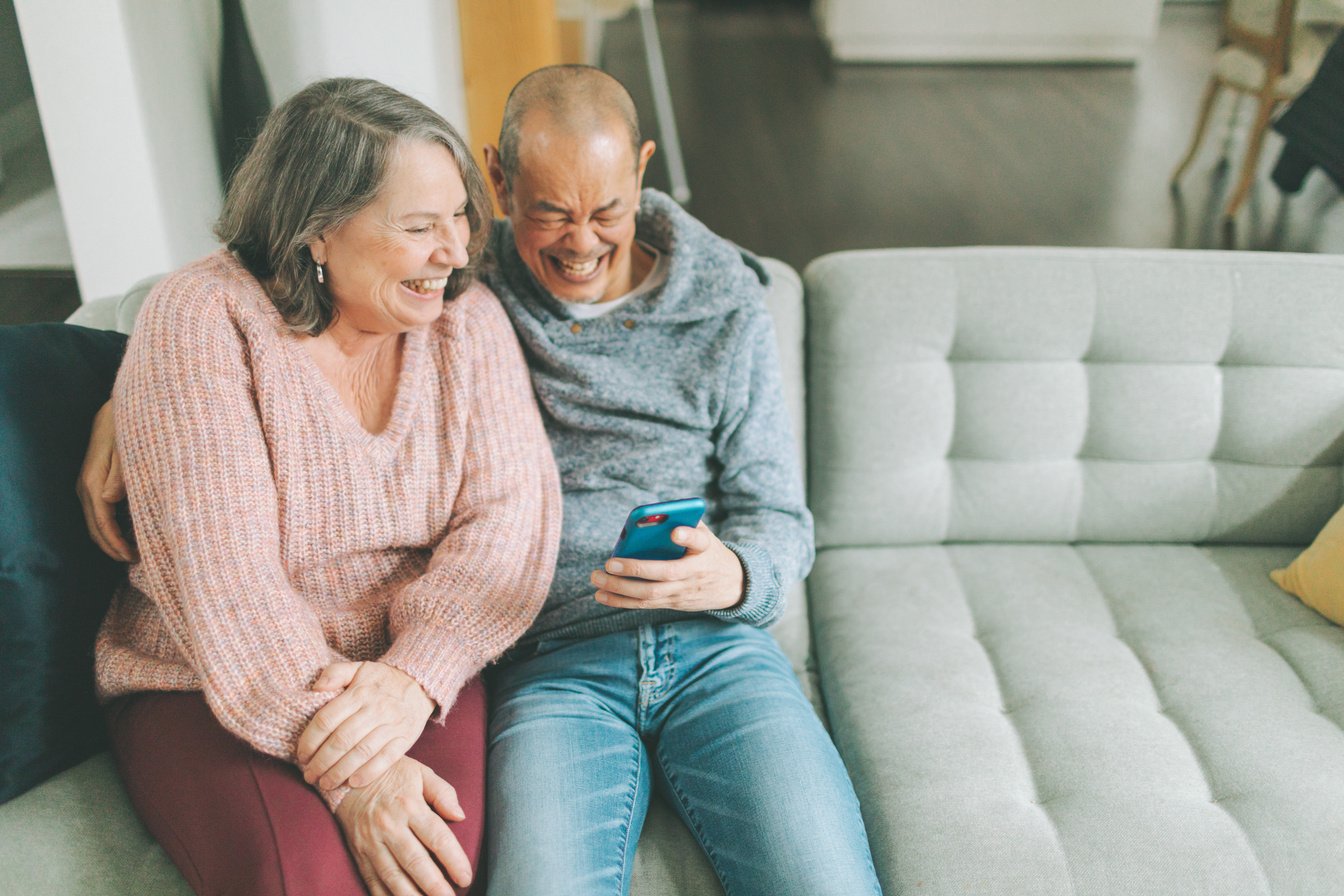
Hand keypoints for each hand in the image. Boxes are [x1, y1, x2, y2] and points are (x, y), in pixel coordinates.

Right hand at [76, 399, 136, 562]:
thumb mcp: (129, 447)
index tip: (134, 557)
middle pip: (95, 527)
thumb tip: (110, 499)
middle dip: (113, 547)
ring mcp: (88, 483)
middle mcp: (86, 485)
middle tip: (136, 561)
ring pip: (94, 521)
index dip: (117, 543)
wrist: (123, 406)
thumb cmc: (130, 426)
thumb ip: (121, 473)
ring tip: (133, 552)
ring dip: (110, 539)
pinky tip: (128, 531)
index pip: (102, 522)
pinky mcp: (94, 480)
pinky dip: (111, 526)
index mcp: (93, 480)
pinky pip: (99, 511)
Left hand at [298, 661, 434, 791]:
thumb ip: (335, 673)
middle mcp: (375, 709)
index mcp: (359, 693)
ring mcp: (391, 725)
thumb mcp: (359, 668)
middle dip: (321, 762)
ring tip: (325, 783)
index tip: (301, 756)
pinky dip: (369, 773)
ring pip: (361, 752)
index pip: (327, 720)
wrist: (421, 683)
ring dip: (340, 772)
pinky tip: (353, 782)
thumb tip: (315, 688)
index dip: (310, 741)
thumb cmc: (383, 679)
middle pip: (341, 740)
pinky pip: (386, 759)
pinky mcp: (405, 738)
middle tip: (309, 776)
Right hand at [335, 755, 471, 895]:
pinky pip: (373, 881)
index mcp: (409, 805)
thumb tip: (460, 815)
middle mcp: (390, 826)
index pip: (437, 838)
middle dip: (435, 886)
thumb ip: (443, 792)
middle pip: (415, 862)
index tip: (466, 877)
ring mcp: (372, 843)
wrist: (345, 775)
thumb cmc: (390, 773)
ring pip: (393, 876)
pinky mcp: (359, 854)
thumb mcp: (420, 772)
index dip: (454, 860)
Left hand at [591, 522, 744, 612]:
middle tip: (610, 563)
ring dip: (621, 589)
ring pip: (651, 593)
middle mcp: (696, 572)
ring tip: (597, 578)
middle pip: (666, 573)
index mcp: (706, 549)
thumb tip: (653, 515)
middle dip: (636, 569)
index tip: (674, 531)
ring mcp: (684, 591)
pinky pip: (646, 604)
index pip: (700, 541)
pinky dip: (622, 601)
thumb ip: (685, 522)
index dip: (687, 536)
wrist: (734, 584)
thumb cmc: (709, 551)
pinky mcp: (675, 603)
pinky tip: (602, 594)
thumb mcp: (706, 534)